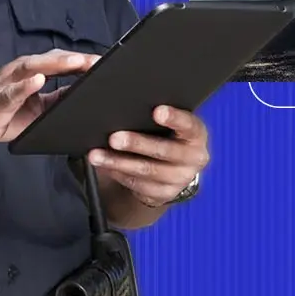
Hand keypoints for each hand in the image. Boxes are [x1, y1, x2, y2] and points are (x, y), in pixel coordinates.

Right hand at [0, 50, 99, 154]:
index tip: (106, 62)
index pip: (62, 62)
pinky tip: (37, 81)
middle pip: (51, 60)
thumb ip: (57, 98)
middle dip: (75, 59)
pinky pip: (11, 91)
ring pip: (32, 68)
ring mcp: (6, 84)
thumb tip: (84, 93)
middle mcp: (19, 72)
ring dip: (55, 64)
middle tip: (98, 60)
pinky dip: (25, 85)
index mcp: (31, 73)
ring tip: (75, 62)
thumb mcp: (37, 108)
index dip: (83, 61)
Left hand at [88, 106, 209, 207]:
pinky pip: (138, 185)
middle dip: (136, 143)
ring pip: (146, 171)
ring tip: (97, 155)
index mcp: (197, 134)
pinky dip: (118, 174)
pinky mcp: (164, 194)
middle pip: (164, 150)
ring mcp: (180, 179)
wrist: (175, 169)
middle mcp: (193, 158)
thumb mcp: (172, 123)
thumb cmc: (168, 136)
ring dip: (118, 162)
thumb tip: (123, 101)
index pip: (189, 125)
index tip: (157, 111)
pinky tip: (105, 166)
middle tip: (114, 138)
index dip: (174, 118)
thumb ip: (158, 112)